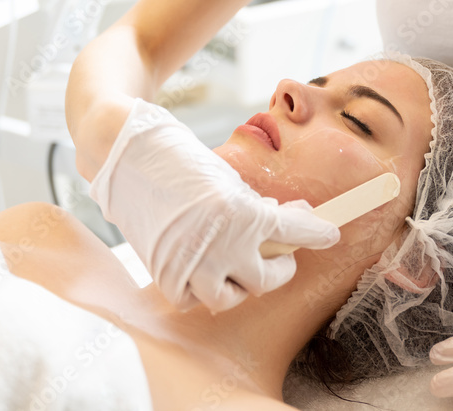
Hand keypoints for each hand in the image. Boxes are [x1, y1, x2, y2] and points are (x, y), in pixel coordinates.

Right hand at [89, 98, 340, 312]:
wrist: (123, 154)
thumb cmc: (178, 159)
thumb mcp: (226, 178)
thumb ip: (254, 207)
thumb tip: (282, 222)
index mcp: (242, 215)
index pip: (294, 234)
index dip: (316, 235)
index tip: (329, 235)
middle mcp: (221, 247)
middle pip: (266, 279)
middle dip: (279, 267)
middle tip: (281, 255)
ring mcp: (191, 265)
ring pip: (230, 297)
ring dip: (240, 283)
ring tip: (241, 266)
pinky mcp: (163, 274)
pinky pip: (192, 298)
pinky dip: (200, 287)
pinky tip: (203, 268)